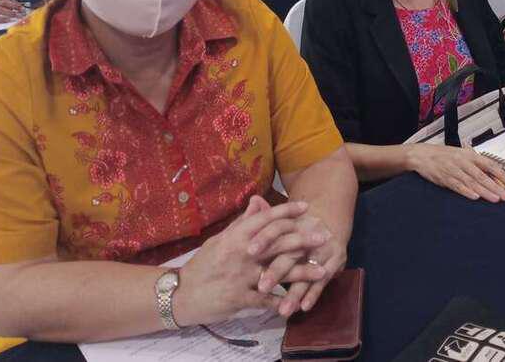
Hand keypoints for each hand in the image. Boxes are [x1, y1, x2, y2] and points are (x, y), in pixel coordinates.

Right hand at [0, 0, 23, 22]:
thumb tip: (13, 4)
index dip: (15, 3)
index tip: (22, 6)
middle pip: (5, 4)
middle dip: (15, 8)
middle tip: (22, 11)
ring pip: (1, 11)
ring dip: (11, 13)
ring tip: (17, 16)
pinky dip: (2, 19)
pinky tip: (8, 20)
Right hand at [174, 196, 326, 325]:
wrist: (180, 293)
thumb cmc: (204, 265)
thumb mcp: (221, 240)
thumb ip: (243, 223)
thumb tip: (258, 201)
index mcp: (236, 237)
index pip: (266, 219)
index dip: (287, 211)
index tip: (306, 207)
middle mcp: (242, 254)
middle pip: (278, 243)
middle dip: (303, 239)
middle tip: (324, 236)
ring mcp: (241, 277)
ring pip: (278, 273)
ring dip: (302, 273)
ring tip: (322, 272)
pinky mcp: (239, 298)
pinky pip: (266, 300)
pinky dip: (282, 301)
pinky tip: (299, 302)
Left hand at [254, 213, 345, 315]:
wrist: (329, 224)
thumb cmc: (298, 226)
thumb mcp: (284, 218)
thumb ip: (265, 214)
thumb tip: (253, 199)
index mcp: (295, 223)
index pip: (278, 227)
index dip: (264, 238)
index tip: (249, 252)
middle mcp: (311, 234)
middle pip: (292, 252)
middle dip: (277, 271)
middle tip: (261, 287)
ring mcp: (325, 248)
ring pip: (308, 271)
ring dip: (295, 292)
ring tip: (283, 310)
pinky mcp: (336, 261)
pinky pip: (323, 281)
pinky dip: (313, 294)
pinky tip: (303, 308)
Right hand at [405, 143, 504, 202]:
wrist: (422, 155)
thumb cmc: (442, 155)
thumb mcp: (461, 154)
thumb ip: (475, 163)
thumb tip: (492, 173)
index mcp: (469, 155)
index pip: (489, 164)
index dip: (501, 174)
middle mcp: (463, 162)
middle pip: (482, 175)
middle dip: (495, 186)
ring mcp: (453, 170)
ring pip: (472, 182)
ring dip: (484, 191)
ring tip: (495, 198)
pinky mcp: (445, 178)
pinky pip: (457, 186)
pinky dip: (466, 191)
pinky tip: (475, 196)